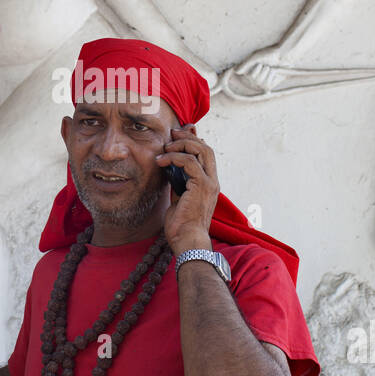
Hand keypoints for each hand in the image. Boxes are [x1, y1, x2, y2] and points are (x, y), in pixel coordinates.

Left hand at [156, 124, 218, 252]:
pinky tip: (161, 161)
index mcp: (209, 183)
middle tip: (171, 134)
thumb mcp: (178, 198)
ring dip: (181, 145)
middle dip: (188, 137)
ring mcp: (209, 183)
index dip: (193, 141)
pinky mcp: (202, 186)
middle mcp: (213, 181)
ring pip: (201, 150)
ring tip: (165, 147)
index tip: (177, 136)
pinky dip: (174, 158)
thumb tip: (169, 170)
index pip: (205, 155)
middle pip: (206, 148)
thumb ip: (178, 183)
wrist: (187, 241)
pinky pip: (190, 162)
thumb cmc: (182, 225)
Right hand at [232, 45, 286, 94]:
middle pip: (254, 79)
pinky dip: (272, 76)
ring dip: (267, 72)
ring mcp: (260, 84)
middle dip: (262, 70)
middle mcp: (252, 80)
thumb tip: (236, 71)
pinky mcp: (268, 87)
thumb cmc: (269, 55)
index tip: (260, 63)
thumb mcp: (255, 57)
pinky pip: (267, 84)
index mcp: (248, 72)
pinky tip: (274, 73)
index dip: (256, 68)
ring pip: (260, 81)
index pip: (248, 75)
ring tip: (270, 68)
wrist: (282, 56)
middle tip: (267, 65)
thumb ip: (245, 64)